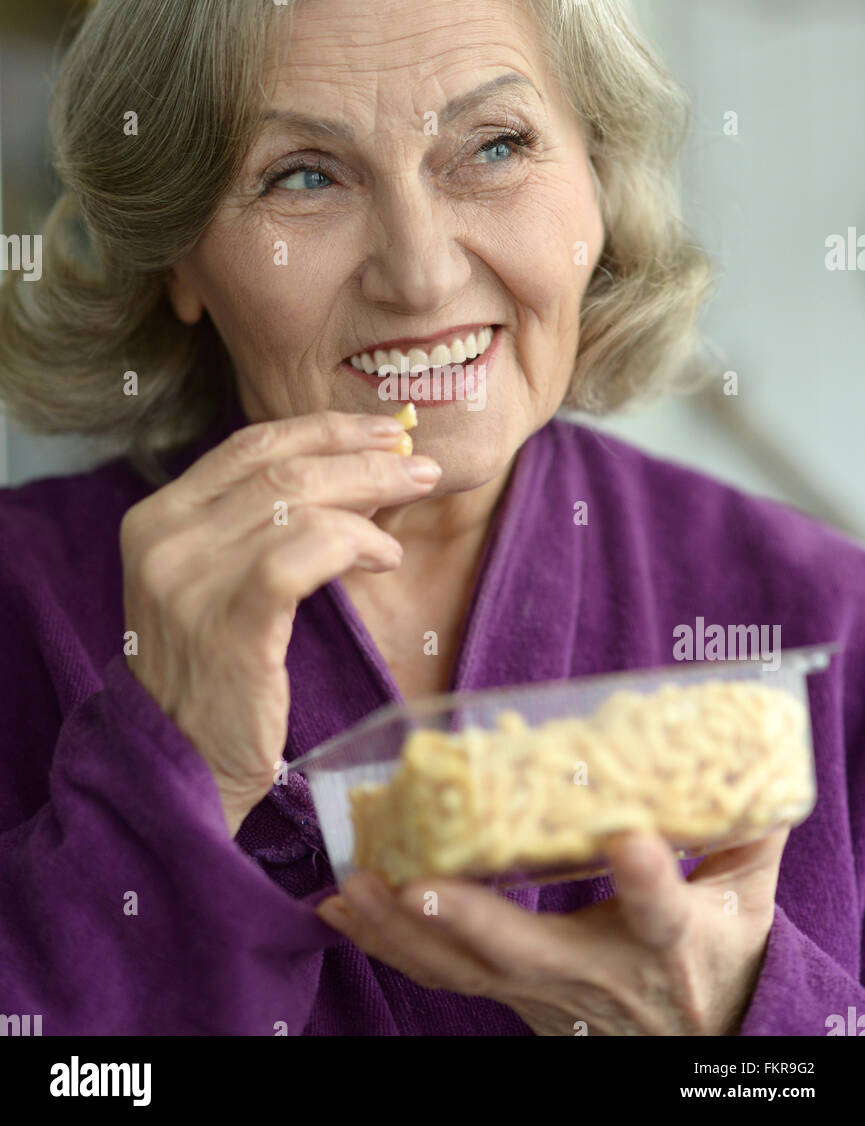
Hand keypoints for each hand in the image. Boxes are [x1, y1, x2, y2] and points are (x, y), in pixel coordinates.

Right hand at [119, 410, 441, 834]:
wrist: (179, 768)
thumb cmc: (215, 674)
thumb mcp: (218, 582)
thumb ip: (263, 525)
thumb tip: (359, 470)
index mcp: (158, 519)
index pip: (249, 445)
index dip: (324, 431)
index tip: (382, 431)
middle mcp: (164, 541)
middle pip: (281, 468)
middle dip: (363, 458)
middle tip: (419, 467)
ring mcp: (190, 581)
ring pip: (298, 502)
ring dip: (370, 497)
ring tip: (407, 515)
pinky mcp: (231, 625)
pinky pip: (307, 553)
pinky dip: (357, 543)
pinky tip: (383, 557)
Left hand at [316, 827, 787, 1034]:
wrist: (701, 1044)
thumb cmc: (724, 954)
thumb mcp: (751, 893)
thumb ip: (747, 826)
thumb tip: (753, 755)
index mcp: (668, 938)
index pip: (661, 910)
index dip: (647, 877)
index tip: (630, 838)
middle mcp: (599, 973)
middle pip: (528, 953)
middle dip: (468, 920)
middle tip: (416, 885)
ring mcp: (546, 993)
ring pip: (466, 973)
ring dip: (402, 933)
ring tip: (349, 889)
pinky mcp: (513, 997)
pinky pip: (444, 977)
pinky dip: (390, 945)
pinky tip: (344, 909)